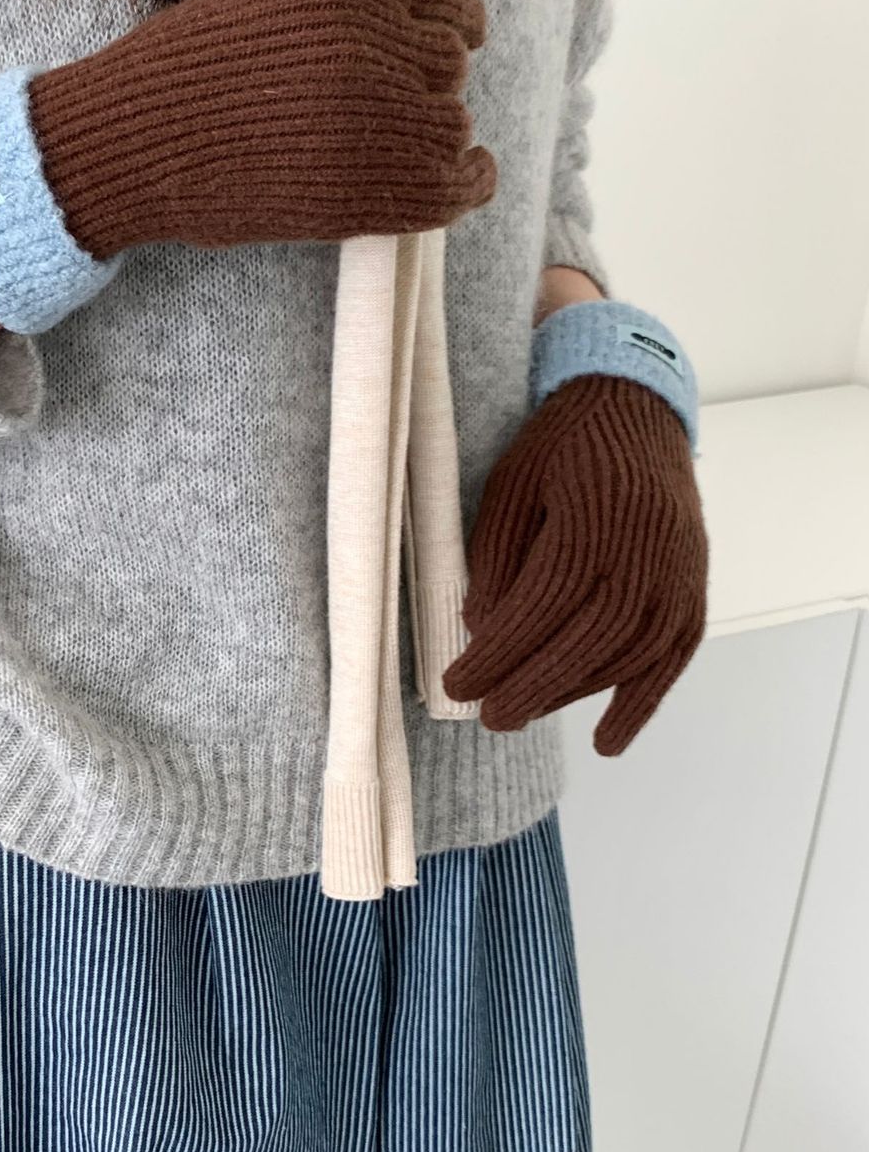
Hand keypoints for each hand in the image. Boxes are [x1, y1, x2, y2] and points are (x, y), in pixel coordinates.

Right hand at [26, 0, 495, 258]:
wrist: (135, 144)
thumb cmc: (184, 73)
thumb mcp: (267, 5)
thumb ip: (342, 11)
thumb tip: (410, 34)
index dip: (456, 23)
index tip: (457, 40)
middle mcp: (373, 46)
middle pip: (448, 66)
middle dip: (428, 84)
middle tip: (393, 107)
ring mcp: (376, 121)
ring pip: (454, 124)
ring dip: (438, 136)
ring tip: (404, 148)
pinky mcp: (369, 192)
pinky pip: (458, 185)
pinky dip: (471, 180)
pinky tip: (467, 176)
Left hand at [441, 373, 708, 754]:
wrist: (636, 409)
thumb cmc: (562, 445)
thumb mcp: (511, 486)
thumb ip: (497, 556)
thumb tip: (482, 628)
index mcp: (595, 516)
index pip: (542, 603)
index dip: (498, 653)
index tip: (457, 684)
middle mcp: (647, 549)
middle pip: (587, 639)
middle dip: (532, 686)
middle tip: (488, 716)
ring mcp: (679, 572)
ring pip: (628, 655)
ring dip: (573, 694)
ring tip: (523, 712)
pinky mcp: (694, 588)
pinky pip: (670, 658)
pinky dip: (640, 704)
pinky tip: (607, 742)